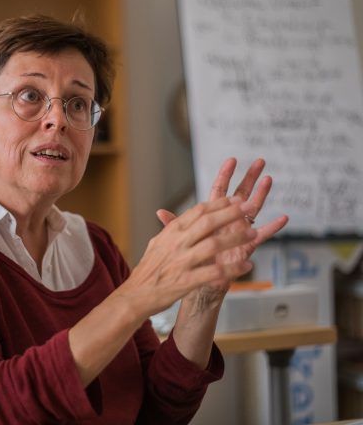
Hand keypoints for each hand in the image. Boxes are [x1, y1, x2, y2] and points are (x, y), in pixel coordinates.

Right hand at [118, 196, 256, 319]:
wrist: (135, 295)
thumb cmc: (147, 271)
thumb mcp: (157, 244)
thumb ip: (169, 229)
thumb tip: (171, 214)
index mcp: (171, 233)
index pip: (197, 212)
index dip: (218, 204)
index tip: (234, 199)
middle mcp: (177, 244)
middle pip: (208, 223)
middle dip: (230, 214)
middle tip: (248, 207)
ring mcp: (181, 262)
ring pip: (213, 245)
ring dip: (235, 239)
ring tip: (253, 234)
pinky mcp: (186, 281)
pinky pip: (214, 272)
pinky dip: (232, 268)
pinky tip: (246, 265)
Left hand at [159, 158, 287, 310]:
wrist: (198, 282)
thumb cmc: (190, 258)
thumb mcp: (180, 240)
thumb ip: (174, 225)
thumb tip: (159, 212)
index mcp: (212, 215)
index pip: (219, 191)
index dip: (225, 175)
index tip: (232, 160)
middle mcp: (227, 220)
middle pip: (240, 194)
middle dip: (249, 177)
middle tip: (260, 162)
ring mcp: (239, 231)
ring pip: (253, 209)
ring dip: (261, 195)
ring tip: (269, 179)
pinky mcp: (246, 245)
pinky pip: (262, 234)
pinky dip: (272, 227)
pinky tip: (283, 218)